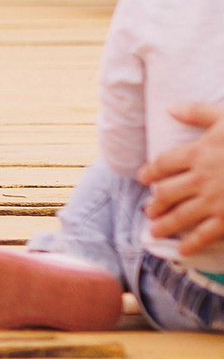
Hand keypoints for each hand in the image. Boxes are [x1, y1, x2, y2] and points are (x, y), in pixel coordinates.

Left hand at [142, 103, 223, 253]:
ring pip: (180, 215)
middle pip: (167, 192)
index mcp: (198, 152)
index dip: (150, 172)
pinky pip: (206, 234)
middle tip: (148, 209)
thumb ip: (197, 112)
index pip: (163, 164)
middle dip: (155, 202)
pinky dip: (192, 243)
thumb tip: (170, 108)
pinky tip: (182, 250)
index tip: (143, 178)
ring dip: (164, 224)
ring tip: (154, 231)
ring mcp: (214, 200)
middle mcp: (201, 178)